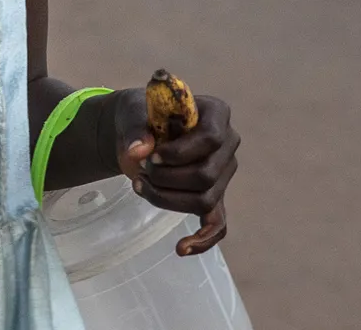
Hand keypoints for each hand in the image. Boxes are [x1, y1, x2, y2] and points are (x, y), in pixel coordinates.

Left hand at [110, 87, 237, 255]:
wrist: (137, 129)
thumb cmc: (141, 115)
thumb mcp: (133, 112)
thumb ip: (136, 129)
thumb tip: (137, 152)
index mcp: (216, 113)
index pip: (211, 139)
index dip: (179, 152)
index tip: (151, 156)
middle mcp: (228, 144)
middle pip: (207, 175)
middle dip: (167, 178)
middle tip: (141, 169)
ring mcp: (223, 172)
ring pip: (204, 200)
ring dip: (167, 198)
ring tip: (140, 185)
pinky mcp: (213, 195)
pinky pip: (217, 224)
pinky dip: (203, 239)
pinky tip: (182, 248)